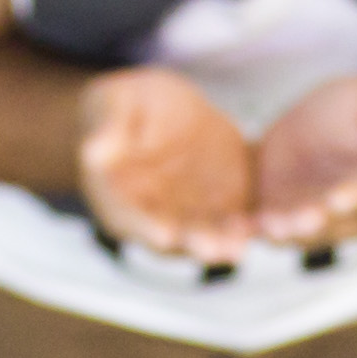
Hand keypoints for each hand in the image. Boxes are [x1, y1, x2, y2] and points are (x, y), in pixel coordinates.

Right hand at [75, 67, 256, 259]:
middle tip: (211, 251)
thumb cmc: (123, 107)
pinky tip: (264, 225)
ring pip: (205, 235)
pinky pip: (234, 218)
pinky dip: (246, 226)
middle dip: (192, 245)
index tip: (162, 236)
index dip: (144, 228)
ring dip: (222, 244)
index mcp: (116, 197)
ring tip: (240, 246)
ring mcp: (187, 212)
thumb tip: (92, 149)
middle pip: (172, 239)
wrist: (156, 109)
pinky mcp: (219, 202)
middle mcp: (152, 215)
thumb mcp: (112, 106)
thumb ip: (107, 129)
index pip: (127, 219)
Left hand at [247, 75, 356, 247]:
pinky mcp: (277, 210)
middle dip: (312, 223)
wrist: (337, 121)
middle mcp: (347, 215)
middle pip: (331, 225)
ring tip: (265, 226)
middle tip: (297, 219)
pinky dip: (246, 227)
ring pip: (295, 232)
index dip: (356, 198)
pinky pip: (261, 224)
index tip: (339, 197)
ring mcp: (311, 216)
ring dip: (280, 232)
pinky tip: (232, 224)